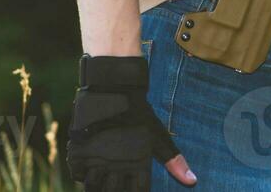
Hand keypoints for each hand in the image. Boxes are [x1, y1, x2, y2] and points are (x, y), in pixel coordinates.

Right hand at [66, 55, 195, 189]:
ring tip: (102, 180)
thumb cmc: (140, 115)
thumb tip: (193, 183)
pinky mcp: (78, 152)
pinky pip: (77, 175)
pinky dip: (82, 175)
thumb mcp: (158, 137)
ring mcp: (95, 160)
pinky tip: (90, 169)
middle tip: (116, 181)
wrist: (114, 90)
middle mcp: (115, 166)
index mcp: (138, 164)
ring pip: (92, 188)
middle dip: (115, 190)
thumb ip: (174, 161)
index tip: (135, 187)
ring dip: (96, 187)